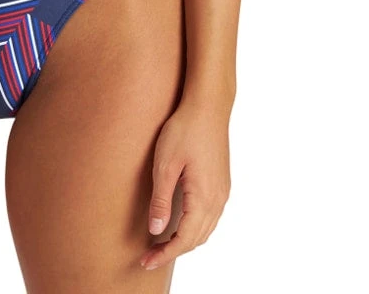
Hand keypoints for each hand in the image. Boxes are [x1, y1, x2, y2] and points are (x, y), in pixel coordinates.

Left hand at [140, 99, 230, 271]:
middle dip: (173, 251)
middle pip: (196, 239)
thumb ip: (162, 200)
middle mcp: (218, 200)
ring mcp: (222, 192)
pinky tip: (180, 224)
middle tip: (149, 256)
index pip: (184, 240)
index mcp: (204, 198)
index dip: (165, 254)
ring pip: (205, 230)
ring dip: (185, 241)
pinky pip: (210, 217)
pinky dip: (194, 228)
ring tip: (162, 244)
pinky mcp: (221, 184)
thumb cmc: (185, 130)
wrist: (208, 106)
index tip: (146, 261)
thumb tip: (156, 231)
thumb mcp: (166, 164)